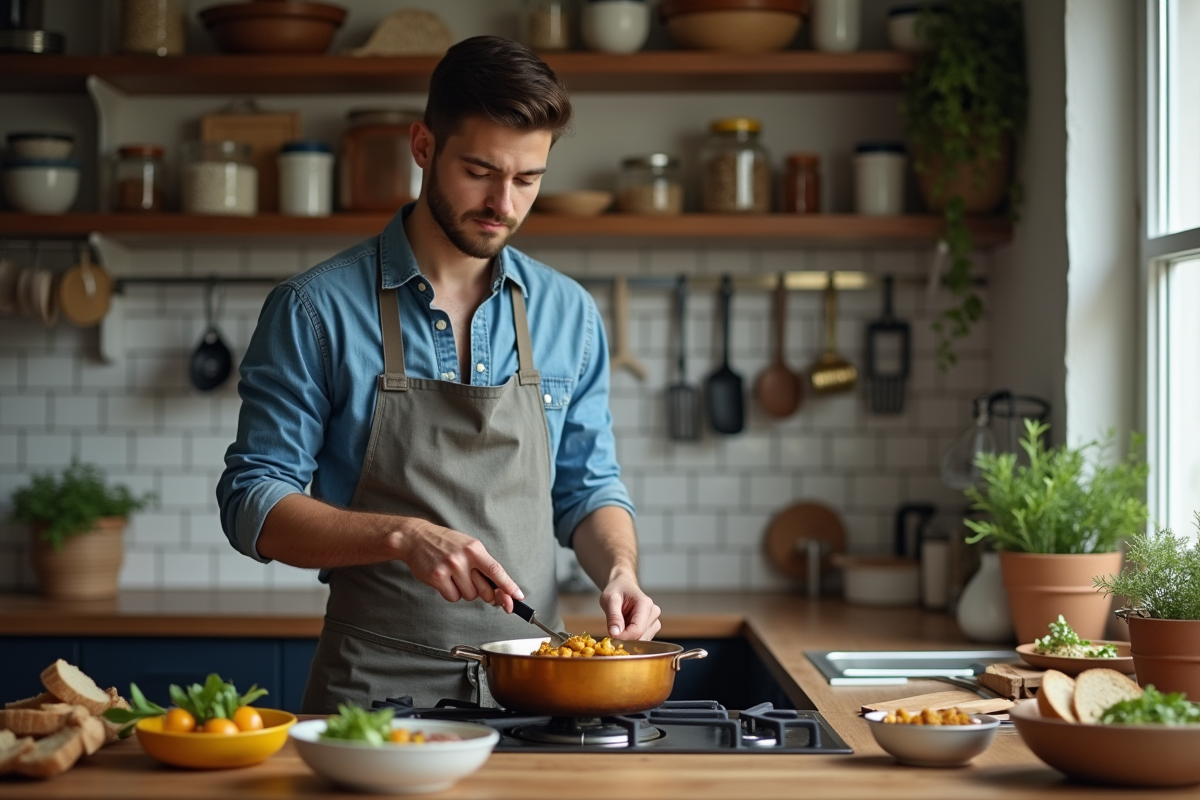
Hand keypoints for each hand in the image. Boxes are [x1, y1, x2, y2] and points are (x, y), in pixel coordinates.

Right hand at [394, 521, 523, 611]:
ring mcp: (450, 567)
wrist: (416, 538)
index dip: (509, 585)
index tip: (518, 597)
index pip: (496, 570)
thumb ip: (482, 565)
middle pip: (485, 590)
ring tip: (454, 575)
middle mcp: (463, 557)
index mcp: (475, 548)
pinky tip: (444, 580)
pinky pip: (453, 597)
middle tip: (473, 582)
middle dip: (484, 593)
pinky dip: (451, 593)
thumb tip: (498, 590)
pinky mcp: (437, 577)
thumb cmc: (446, 544)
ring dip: (463, 591)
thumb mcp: (468, 546)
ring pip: (469, 596)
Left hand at [599, 573, 660, 640]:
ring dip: (629, 637)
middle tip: (613, 629)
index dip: (624, 636)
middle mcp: (653, 613)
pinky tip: (625, 627)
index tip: (612, 636)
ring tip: (621, 624)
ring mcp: (654, 621)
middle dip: (625, 637)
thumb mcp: (609, 599)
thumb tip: (615, 633)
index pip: (638, 629)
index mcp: (645, 604)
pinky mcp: (652, 627)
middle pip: (641, 636)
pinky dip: (631, 637)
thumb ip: (613, 616)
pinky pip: (642, 639)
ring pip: (642, 640)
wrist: (622, 586)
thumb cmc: (616, 590)